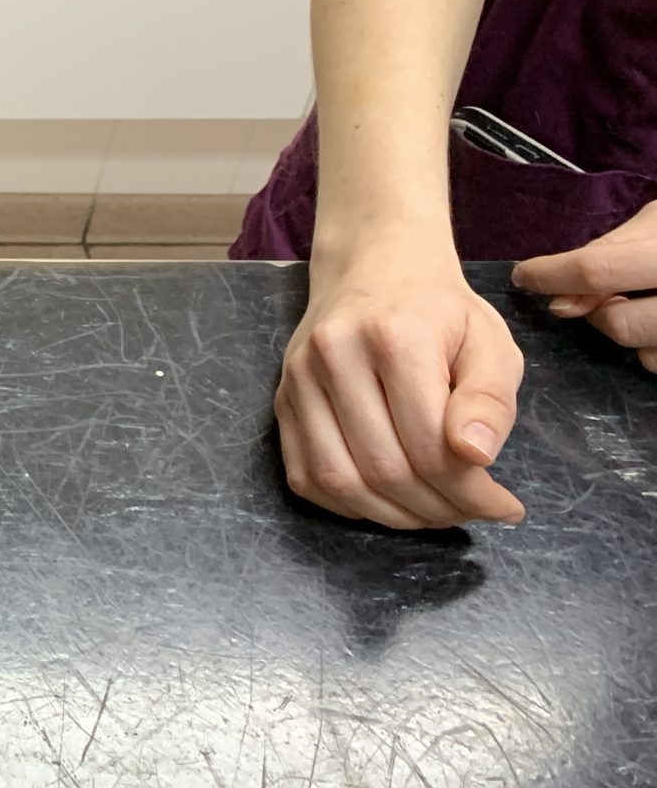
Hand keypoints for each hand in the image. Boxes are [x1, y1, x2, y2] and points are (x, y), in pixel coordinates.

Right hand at [275, 239, 525, 528]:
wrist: (375, 271)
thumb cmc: (441, 312)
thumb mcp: (491, 343)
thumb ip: (490, 399)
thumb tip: (475, 456)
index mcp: (394, 337)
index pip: (431, 445)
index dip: (473, 493)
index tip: (506, 507)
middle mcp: (333, 356)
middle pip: (385, 468)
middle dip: (439, 509)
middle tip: (473, 510)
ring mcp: (297, 379)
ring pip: (339, 480)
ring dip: (394, 516)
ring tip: (434, 511)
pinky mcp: (281, 399)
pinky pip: (305, 476)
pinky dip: (348, 505)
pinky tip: (388, 499)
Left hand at [513, 200, 656, 367]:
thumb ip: (610, 252)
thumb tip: (561, 298)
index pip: (599, 267)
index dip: (552, 274)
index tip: (526, 277)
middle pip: (619, 323)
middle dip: (596, 313)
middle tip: (596, 294)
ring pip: (646, 355)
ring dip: (630, 333)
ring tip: (644, 304)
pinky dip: (655, 351)